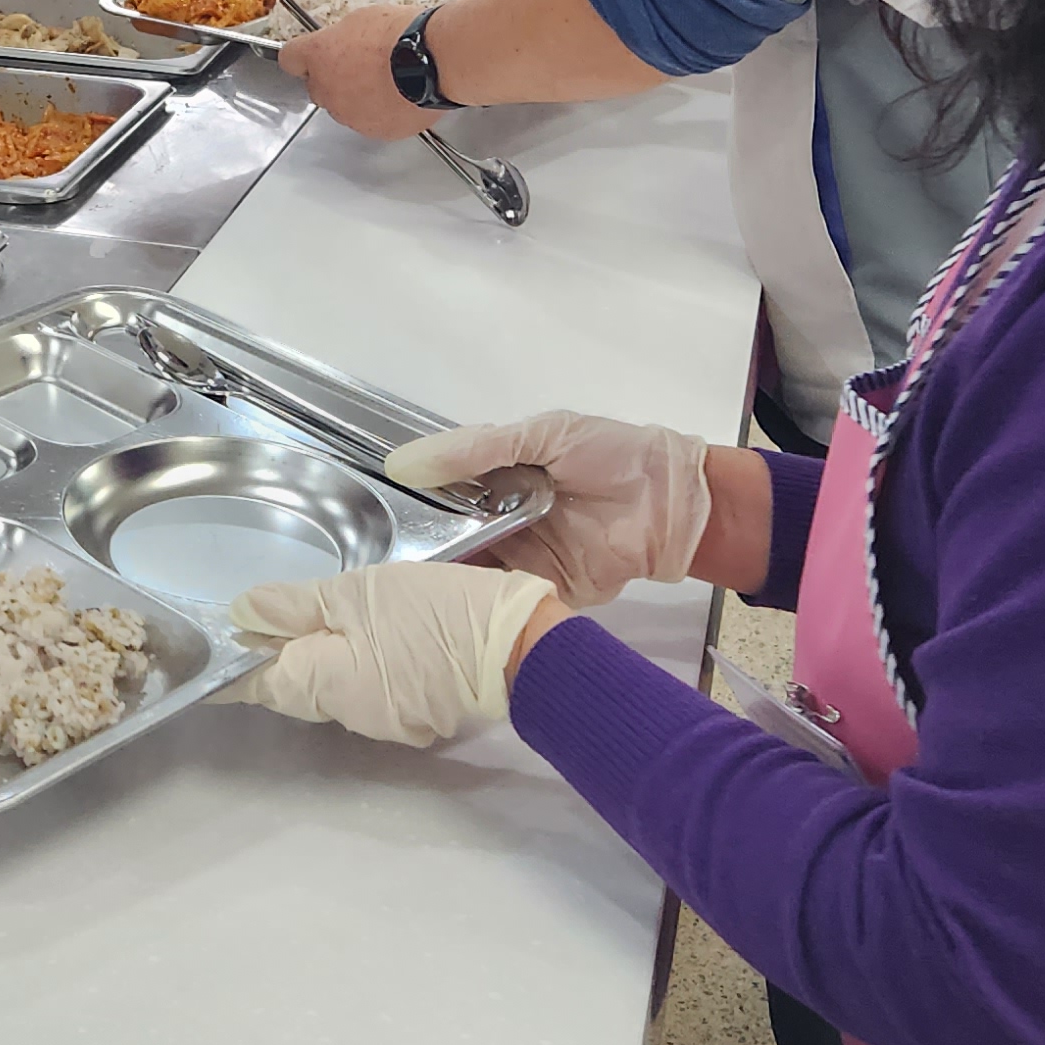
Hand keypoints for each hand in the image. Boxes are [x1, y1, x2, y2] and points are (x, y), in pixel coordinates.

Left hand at [213, 562, 563, 747]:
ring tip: (323, 613)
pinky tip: (372, 632)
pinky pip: (373, 687)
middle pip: (296, 685)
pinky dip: (362, 661)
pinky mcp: (420, 713)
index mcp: (328, 684)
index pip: (260, 682)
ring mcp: (389, 719)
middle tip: (269, 612)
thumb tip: (241, 613)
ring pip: (336, 685)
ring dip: (324, 655)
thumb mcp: (359, 592)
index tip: (221, 640)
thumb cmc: (437, 612)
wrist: (524, 644)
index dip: (237, 661)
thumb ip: (298, 605)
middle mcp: (352, 714)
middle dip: (281, 653)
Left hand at [277, 3, 442, 140]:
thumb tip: (344, 42)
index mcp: (317, 55)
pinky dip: (382, 113)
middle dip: (332, 79)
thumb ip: (342, 36)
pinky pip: (371, 122)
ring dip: (357, 98)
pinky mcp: (374, 131)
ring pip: (344, 108)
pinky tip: (400, 96)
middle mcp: (325, 89)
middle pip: (317, 88)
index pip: (289, 58)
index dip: (302, 56)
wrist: (433, 61)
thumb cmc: (403, 33)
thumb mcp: (363, 18)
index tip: (310, 56)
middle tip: (361, 66)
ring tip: (388, 81)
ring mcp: (348, 114)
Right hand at [389, 411, 712, 600]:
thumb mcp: (542, 434)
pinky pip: (501, 603)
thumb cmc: (611, 456)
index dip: (406, 505)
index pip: (438, 495)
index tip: (369, 517)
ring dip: (440, 581)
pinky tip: (443, 610)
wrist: (675, 504)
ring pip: (466, 574)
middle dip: (415, 550)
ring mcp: (519, 561)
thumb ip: (477, 448)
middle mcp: (499, 523)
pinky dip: (476, 607)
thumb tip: (402, 463)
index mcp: (496, 482)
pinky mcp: (541, 594)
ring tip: (395, 592)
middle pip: (445, 539)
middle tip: (373, 563)